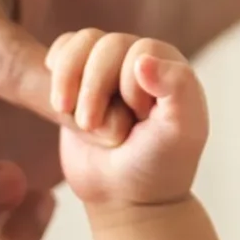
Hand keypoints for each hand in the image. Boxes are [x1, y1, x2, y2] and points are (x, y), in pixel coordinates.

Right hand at [47, 31, 207, 207]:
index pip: (141, 49)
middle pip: (106, 44)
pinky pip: (61, 52)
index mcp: (170, 67)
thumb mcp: (182, 132)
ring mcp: (106, 69)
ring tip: (69, 112)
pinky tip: (61, 101)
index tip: (138, 119)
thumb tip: (142, 58)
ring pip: (80, 44)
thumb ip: (178, 88)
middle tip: (91, 125)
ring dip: (69, 79)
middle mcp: (139, 61)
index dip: (130, 85)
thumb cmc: (157, 164)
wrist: (123, 195)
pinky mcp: (77, 79)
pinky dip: (57, 74)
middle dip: (94, 88)